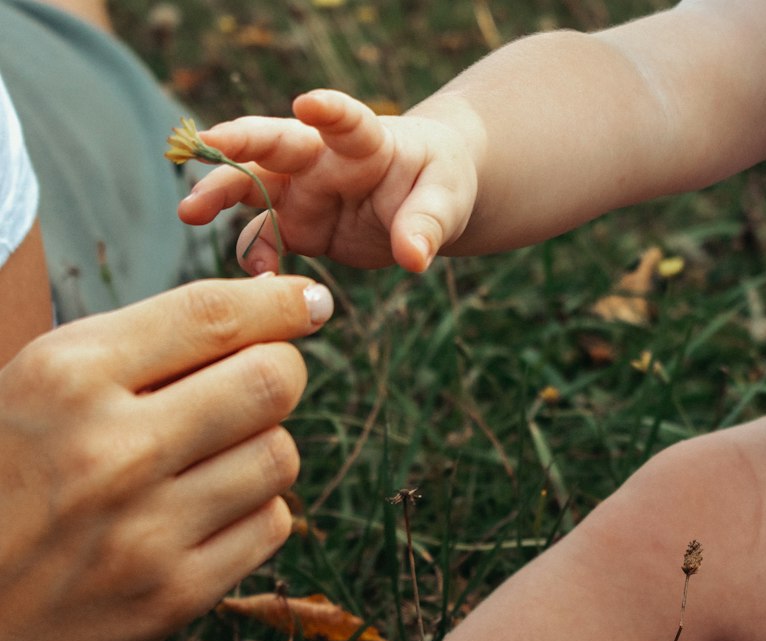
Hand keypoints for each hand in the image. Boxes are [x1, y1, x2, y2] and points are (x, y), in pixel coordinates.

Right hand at [0, 274, 332, 640]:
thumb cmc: (0, 479)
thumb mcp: (33, 388)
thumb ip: (138, 350)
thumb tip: (269, 308)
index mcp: (66, 376)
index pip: (212, 316)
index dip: (280, 302)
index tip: (309, 301)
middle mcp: (113, 450)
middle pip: (272, 383)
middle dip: (280, 373)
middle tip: (259, 384)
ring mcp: (148, 530)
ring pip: (279, 456)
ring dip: (261, 448)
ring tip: (212, 458)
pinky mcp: (176, 595)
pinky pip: (272, 525)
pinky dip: (255, 510)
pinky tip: (207, 512)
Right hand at [177, 90, 478, 273]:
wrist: (425, 203)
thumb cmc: (438, 183)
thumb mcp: (446, 200)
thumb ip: (428, 225)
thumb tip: (414, 258)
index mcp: (363, 140)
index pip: (344, 120)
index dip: (328, 111)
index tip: (307, 103)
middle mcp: (321, 159)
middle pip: (273, 145)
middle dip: (237, 145)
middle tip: (202, 148)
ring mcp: (301, 193)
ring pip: (252, 188)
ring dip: (219, 197)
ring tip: (190, 214)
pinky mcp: (296, 228)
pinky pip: (265, 241)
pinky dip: (256, 260)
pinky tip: (256, 282)